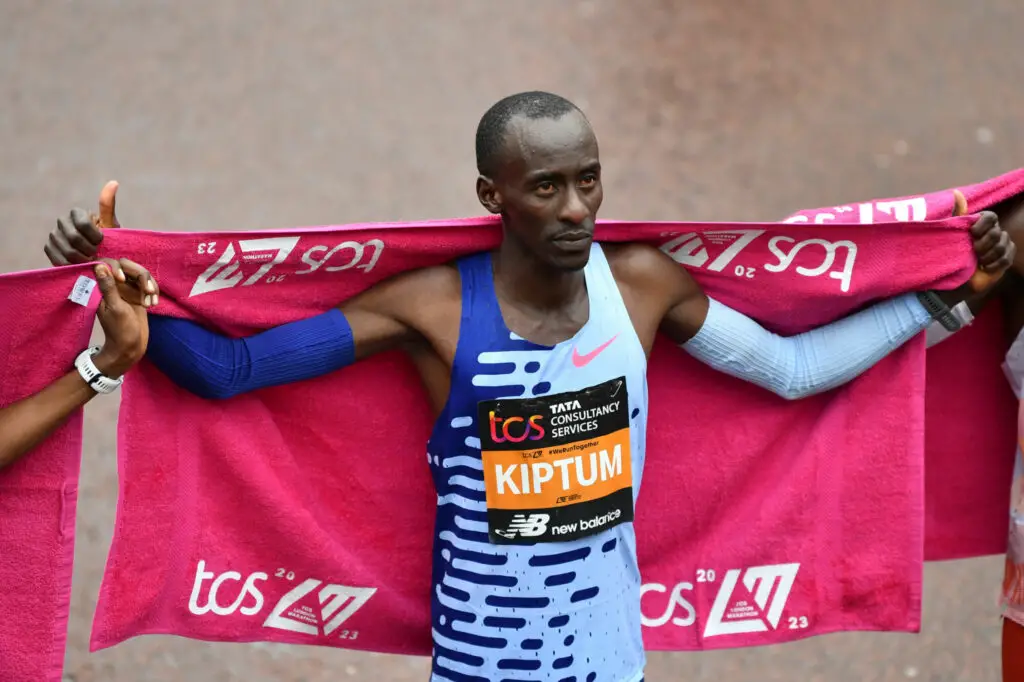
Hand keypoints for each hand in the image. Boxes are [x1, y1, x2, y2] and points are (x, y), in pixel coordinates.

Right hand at [45, 180, 119, 265]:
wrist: (98, 256)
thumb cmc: (108, 239)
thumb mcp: (111, 224)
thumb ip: (108, 205)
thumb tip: (114, 182)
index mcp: (77, 213)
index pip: (83, 224)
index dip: (95, 237)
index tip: (102, 242)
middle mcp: (62, 221)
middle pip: (74, 238)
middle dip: (89, 250)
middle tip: (97, 255)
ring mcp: (53, 234)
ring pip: (66, 250)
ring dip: (82, 259)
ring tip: (91, 261)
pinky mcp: (49, 248)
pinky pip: (58, 258)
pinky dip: (71, 264)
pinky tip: (80, 265)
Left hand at [92, 257, 158, 378]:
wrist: (130, 347)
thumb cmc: (120, 330)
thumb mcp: (115, 307)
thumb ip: (108, 287)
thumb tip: (98, 266)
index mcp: (104, 287)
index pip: (109, 263)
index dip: (118, 267)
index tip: (122, 280)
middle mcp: (115, 285)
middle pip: (128, 266)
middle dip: (141, 276)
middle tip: (148, 291)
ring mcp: (127, 289)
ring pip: (140, 274)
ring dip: (150, 285)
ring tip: (152, 301)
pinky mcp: (138, 295)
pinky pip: (148, 284)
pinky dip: (153, 292)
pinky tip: (153, 304)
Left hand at [933, 192, 1015, 305]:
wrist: (957, 277)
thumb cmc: (954, 253)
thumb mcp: (952, 233)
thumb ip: (958, 214)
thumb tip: (957, 192)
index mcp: (982, 223)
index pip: (991, 216)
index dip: (982, 226)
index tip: (971, 234)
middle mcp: (995, 231)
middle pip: (995, 233)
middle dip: (981, 245)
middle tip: (972, 252)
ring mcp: (1003, 244)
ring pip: (1000, 246)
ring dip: (986, 257)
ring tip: (977, 261)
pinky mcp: (1007, 257)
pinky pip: (1005, 259)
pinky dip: (993, 265)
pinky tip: (984, 268)